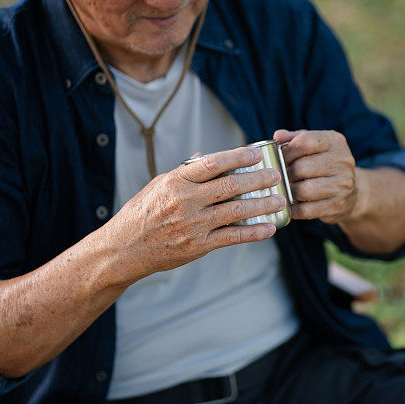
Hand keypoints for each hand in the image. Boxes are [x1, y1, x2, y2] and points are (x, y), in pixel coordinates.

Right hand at [104, 146, 284, 284]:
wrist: (124, 249)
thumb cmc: (141, 213)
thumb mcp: (158, 185)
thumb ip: (184, 171)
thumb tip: (205, 156)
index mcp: (177, 181)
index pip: (213, 163)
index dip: (237, 157)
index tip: (256, 154)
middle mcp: (186, 201)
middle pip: (230, 186)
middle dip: (258, 179)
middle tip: (277, 176)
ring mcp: (193, 224)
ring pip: (236, 210)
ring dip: (262, 205)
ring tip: (280, 200)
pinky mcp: (198, 246)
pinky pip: (232, 237)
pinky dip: (253, 232)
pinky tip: (269, 228)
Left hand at [274, 129, 362, 224]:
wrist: (351, 193)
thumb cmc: (324, 165)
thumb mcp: (314, 146)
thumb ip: (294, 138)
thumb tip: (277, 136)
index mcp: (335, 141)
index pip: (304, 142)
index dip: (286, 151)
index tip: (279, 158)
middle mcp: (343, 161)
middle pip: (301, 168)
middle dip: (286, 174)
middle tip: (280, 177)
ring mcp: (343, 184)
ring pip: (304, 190)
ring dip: (290, 192)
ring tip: (287, 189)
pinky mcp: (338, 205)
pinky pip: (306, 210)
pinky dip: (294, 209)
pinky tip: (292, 205)